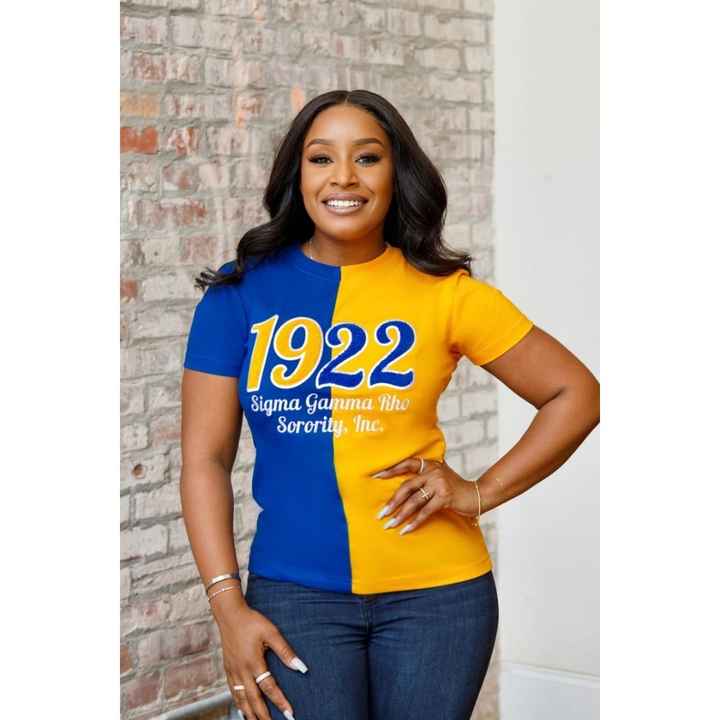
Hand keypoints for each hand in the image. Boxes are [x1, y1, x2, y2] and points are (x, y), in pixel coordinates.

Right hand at [218, 604, 307, 719]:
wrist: (230, 614)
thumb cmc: (252, 621)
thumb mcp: (271, 632)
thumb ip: (285, 651)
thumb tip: (300, 667)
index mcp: (253, 662)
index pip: (269, 688)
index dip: (280, 701)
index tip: (289, 713)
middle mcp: (242, 670)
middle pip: (253, 699)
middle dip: (263, 716)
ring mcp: (233, 671)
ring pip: (241, 699)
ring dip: (250, 713)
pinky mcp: (228, 669)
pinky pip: (233, 692)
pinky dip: (238, 704)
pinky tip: (242, 710)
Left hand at [372, 457, 479, 534]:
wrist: (478, 494)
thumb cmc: (455, 488)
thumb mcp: (440, 476)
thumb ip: (425, 477)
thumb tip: (402, 488)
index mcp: (429, 465)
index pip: (406, 464)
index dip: (391, 470)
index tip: (375, 476)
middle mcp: (433, 471)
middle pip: (407, 486)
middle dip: (392, 501)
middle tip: (380, 513)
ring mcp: (439, 484)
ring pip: (414, 501)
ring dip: (400, 515)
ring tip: (390, 524)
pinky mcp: (445, 497)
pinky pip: (425, 512)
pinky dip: (414, 522)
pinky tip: (406, 530)